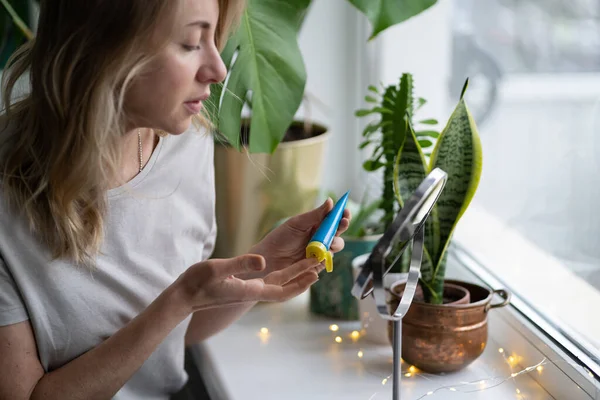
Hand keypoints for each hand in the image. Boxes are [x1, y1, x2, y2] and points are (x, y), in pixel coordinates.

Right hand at [173, 254, 321, 312]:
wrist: (184, 296)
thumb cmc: (197, 283)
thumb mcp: (218, 268)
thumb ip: (241, 264)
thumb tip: (262, 260)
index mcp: (250, 290)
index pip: (282, 290)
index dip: (300, 283)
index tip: (314, 274)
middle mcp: (253, 291)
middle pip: (285, 286)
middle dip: (304, 276)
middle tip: (321, 262)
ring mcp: (248, 289)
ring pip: (279, 283)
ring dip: (296, 275)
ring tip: (310, 263)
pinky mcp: (243, 286)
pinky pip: (269, 281)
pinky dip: (283, 275)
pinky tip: (287, 267)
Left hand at [249, 198, 351, 277]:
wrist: (268, 259)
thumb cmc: (280, 239)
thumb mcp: (297, 224)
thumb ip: (315, 215)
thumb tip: (331, 202)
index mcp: (315, 224)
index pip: (333, 217)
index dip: (341, 214)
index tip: (345, 210)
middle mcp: (320, 237)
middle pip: (338, 231)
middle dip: (343, 226)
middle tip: (343, 222)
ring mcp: (320, 251)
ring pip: (336, 245)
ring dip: (336, 241)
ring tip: (329, 241)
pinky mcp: (318, 265)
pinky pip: (329, 260)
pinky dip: (327, 256)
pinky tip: (321, 254)